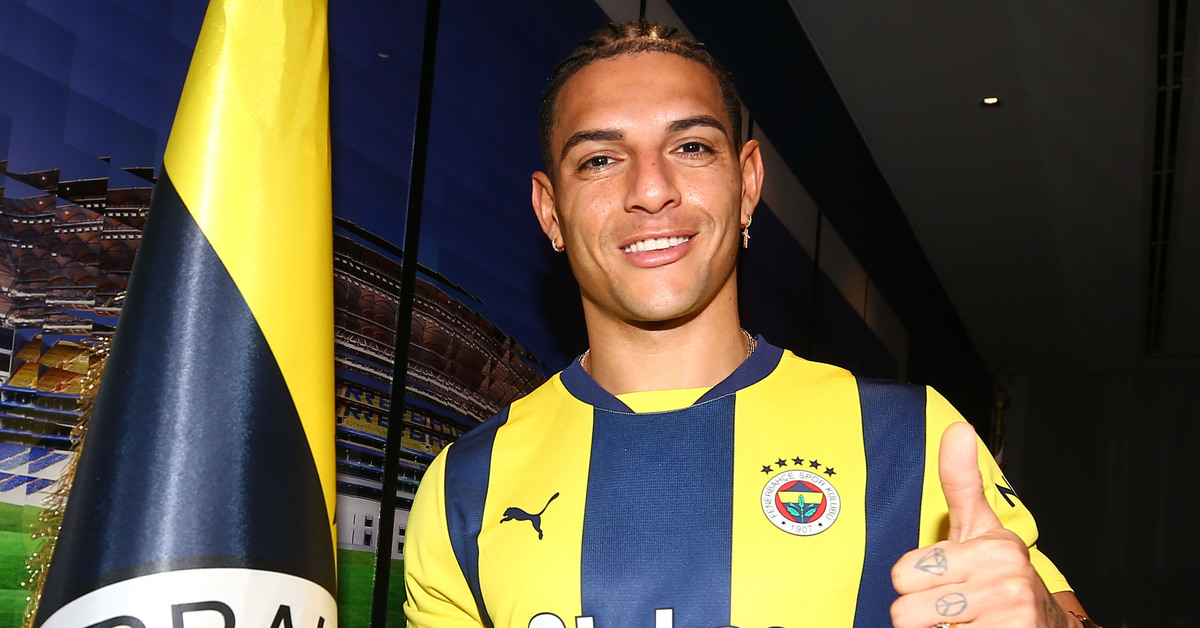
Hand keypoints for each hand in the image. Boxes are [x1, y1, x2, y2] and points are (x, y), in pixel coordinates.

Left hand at [889, 422, 1073, 626]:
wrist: (1048, 624)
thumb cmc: (999, 575)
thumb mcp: (979, 527)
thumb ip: (961, 481)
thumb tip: (959, 428)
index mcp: (992, 550)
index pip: (903, 573)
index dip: (912, 581)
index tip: (941, 578)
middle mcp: (1005, 585)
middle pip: (906, 611)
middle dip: (920, 614)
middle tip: (949, 607)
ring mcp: (1011, 620)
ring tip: (962, 623)